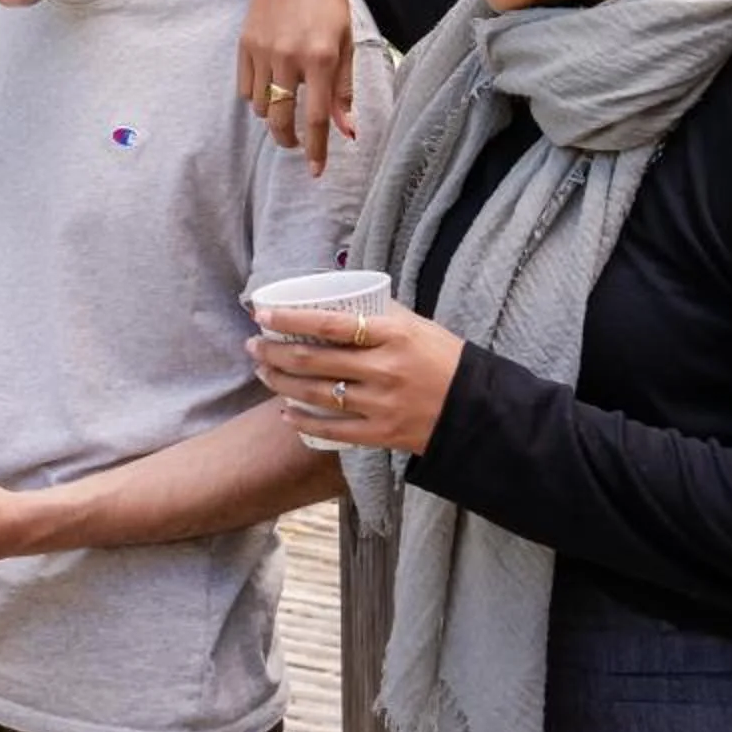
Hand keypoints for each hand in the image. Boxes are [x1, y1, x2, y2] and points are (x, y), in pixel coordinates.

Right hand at [238, 0, 360, 175]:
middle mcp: (289, 58)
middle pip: (281, 119)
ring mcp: (263, 52)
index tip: (316, 171)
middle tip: (296, 144)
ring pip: (261, 107)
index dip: (317, 149)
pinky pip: (246, 88)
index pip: (317, 118)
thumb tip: (347, 129)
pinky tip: (269, 90)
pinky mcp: (244, 45)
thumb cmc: (328, 2)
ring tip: (285, 108)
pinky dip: (257, 98)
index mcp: (321, 58)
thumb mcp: (347, 42)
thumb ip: (344, 88)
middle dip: (288, 141)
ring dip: (273, 116)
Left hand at [246, 303, 461, 454]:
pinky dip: (304, 422)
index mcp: (392, 335)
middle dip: (275, 352)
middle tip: (253, 345)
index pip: (329, 324)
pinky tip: (285, 412)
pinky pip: (332, 430)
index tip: (262, 313)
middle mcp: (383, 369)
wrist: (477, 409)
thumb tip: (340, 298)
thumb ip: (379, 313)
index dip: (290, 319)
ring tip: (262, 372)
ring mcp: (380, 404)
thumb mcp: (417, 325)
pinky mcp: (381, 433)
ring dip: (281, 383)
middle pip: (314, 360)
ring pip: (316, 394)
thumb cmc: (445, 360)